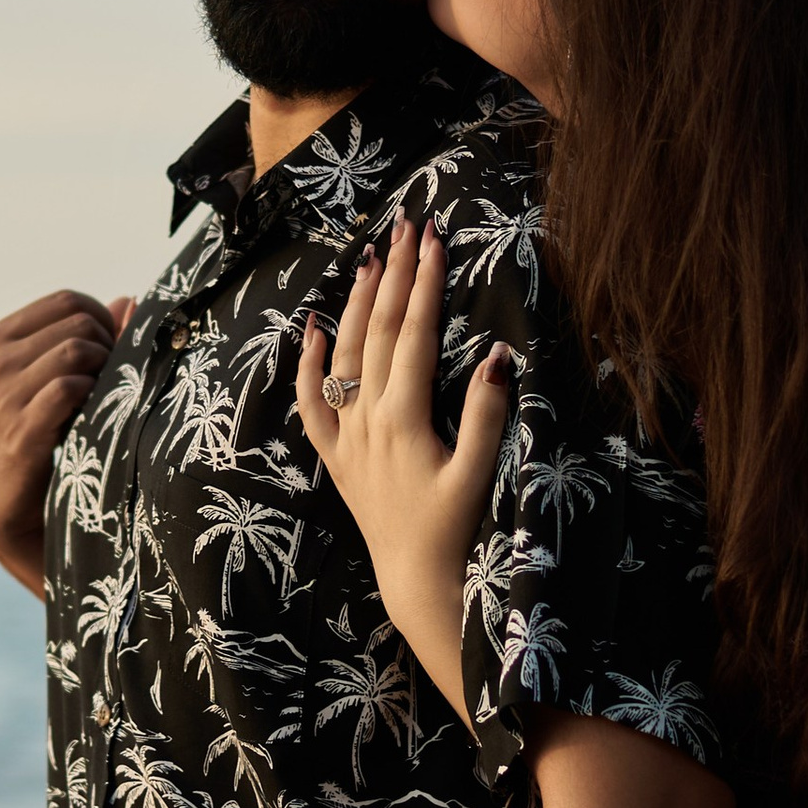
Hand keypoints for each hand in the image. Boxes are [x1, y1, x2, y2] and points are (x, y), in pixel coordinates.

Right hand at [0, 287, 134, 595]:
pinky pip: (67, 390)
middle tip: (112, 390)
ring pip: (77, 351)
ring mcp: (1, 398)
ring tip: (102, 410)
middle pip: (79, 322)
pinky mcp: (16, 436)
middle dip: (110, 350)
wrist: (9, 523)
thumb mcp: (58, 389)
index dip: (105, 323)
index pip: (68, 301)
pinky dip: (92, 400)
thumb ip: (91, 343)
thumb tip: (130, 301)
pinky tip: (93, 425)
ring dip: (105, 377)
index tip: (113, 361)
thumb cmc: (41, 450)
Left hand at [295, 216, 510, 706]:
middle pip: (378, 331)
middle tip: (405, 226)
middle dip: (392, 274)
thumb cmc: (455, 531)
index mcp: (403, 418)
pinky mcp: (336, 456)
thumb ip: (488, 415)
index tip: (433, 239)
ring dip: (355, 304)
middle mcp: (367, 420)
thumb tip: (498, 356)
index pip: (413, 333)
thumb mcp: (478, 475)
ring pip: (343, 355)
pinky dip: (308, 365)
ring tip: (368, 258)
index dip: (423, 283)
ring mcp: (346, 437)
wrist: (415, 581)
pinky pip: (311, 404)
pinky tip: (312, 330)